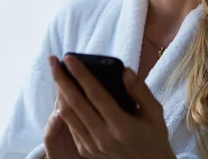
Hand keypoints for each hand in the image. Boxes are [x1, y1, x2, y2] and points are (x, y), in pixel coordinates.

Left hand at [47, 55, 176, 158]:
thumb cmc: (154, 139)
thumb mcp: (155, 114)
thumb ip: (140, 91)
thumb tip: (125, 71)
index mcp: (122, 126)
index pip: (95, 94)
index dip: (81, 74)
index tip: (69, 58)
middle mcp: (103, 137)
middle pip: (75, 103)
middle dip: (61, 79)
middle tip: (52, 60)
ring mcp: (92, 146)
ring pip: (68, 115)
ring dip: (59, 92)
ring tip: (55, 72)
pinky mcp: (86, 151)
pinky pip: (71, 126)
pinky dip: (64, 108)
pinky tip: (63, 93)